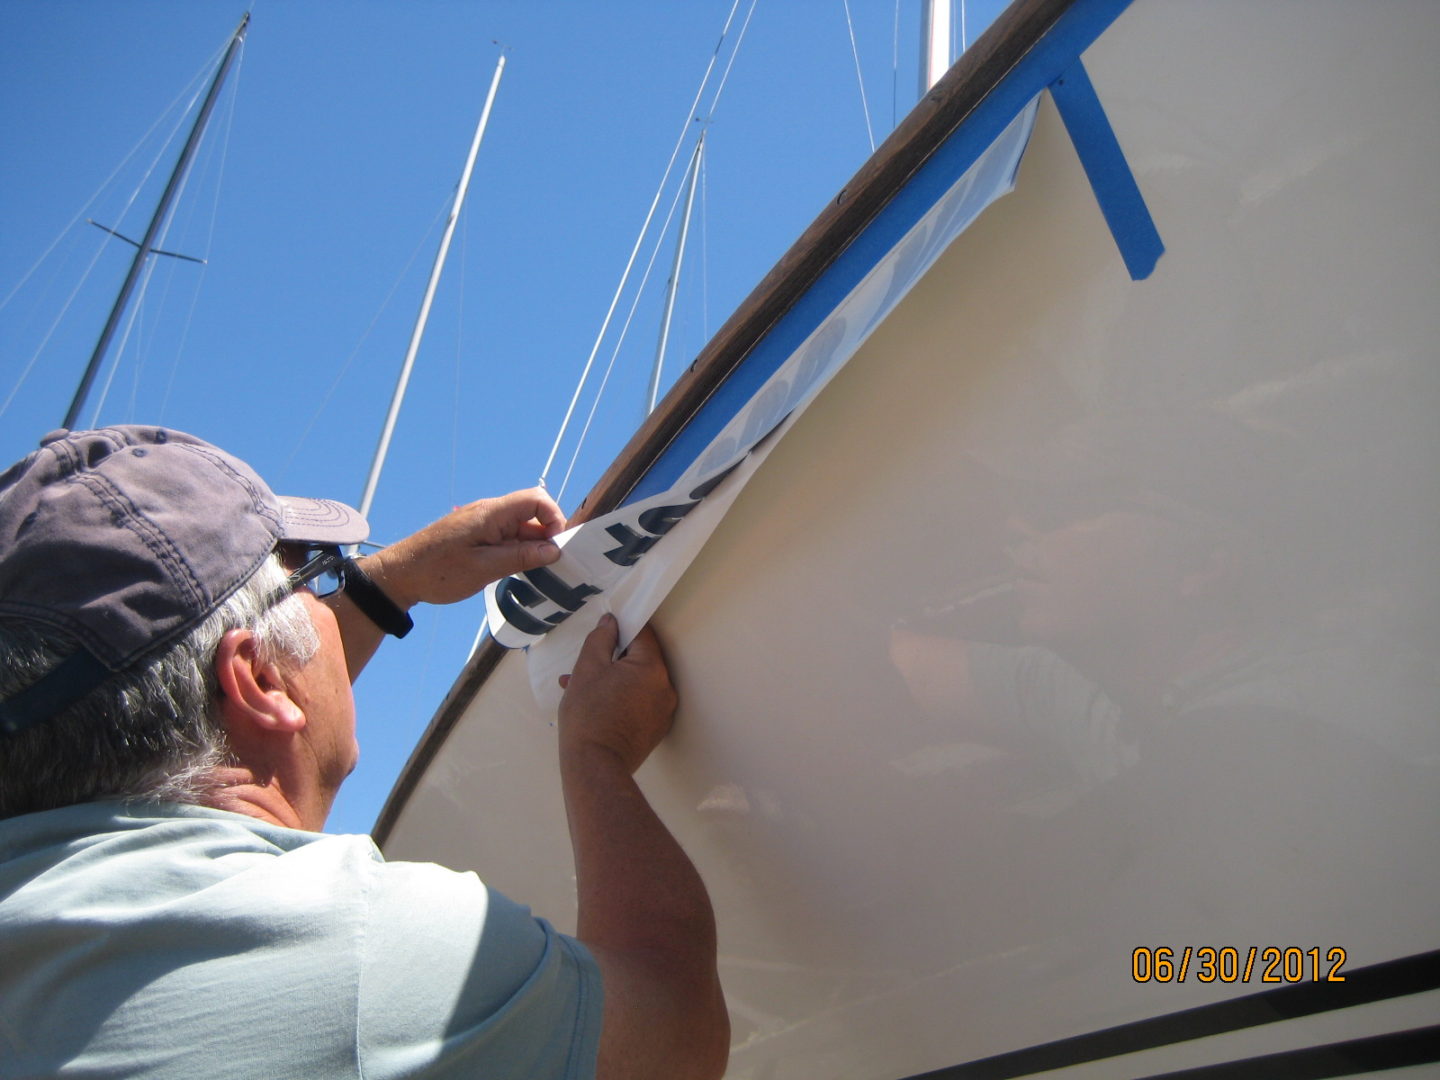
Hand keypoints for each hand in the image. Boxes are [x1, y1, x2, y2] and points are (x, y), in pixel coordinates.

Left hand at [360, 488, 564, 607]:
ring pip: (521, 528)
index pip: (536, 499)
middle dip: (546, 537)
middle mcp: (489, 513)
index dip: (554, 519)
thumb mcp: (483, 569)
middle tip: (549, 566)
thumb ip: (520, 558)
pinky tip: (514, 571)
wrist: (399, 575)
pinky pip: (507, 537)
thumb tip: (554, 551)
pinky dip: (517, 551)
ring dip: (531, 548)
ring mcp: (483, 524)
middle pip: (532, 514)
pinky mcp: (477, 535)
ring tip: (531, 573)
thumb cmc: (436, 572)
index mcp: (491, 513)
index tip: (556, 547)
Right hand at [559, 616, 676, 774]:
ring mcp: (664, 711)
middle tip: (587, 666)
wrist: (595, 766)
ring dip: (613, 680)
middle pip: (641, 659)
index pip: (643, 634)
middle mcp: (665, 688)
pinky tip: (595, 704)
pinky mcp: (656, 728)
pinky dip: (622, 698)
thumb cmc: (588, 716)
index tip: (606, 632)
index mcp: (652, 668)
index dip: (623, 628)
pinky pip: (640, 702)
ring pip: (638, 682)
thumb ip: (600, 639)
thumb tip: (611, 622)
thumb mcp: (587, 669)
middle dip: (614, 659)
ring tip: (581, 688)